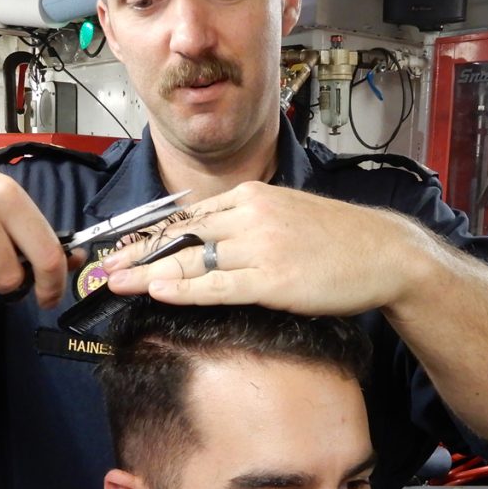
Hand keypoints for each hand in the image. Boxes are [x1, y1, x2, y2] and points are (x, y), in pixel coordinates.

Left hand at [103, 181, 433, 315]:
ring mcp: (261, 247)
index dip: (148, 233)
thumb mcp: (287, 213)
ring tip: (116, 283)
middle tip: (103, 268)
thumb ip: (247, 221)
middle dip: (137, 253)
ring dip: (149, 272)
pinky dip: (186, 289)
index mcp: (251, 196)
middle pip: (180, 234)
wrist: (384, 253)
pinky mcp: (273, 280)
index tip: (120, 247)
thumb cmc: (338, 239)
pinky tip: (159, 291)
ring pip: (193, 259)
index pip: (186, 215)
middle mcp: (251, 216)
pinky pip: (219, 285)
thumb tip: (211, 239)